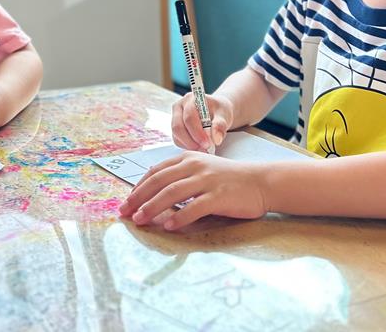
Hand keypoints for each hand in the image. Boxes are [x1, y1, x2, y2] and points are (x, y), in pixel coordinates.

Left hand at [119, 151, 269, 230]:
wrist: (260, 181)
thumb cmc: (228, 179)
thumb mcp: (202, 170)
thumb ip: (180, 177)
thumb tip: (153, 196)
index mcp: (187, 158)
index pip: (155, 171)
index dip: (138, 187)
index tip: (126, 202)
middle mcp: (194, 166)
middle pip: (159, 181)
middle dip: (138, 198)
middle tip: (124, 213)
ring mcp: (207, 180)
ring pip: (172, 193)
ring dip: (153, 207)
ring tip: (140, 220)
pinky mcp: (219, 196)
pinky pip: (195, 207)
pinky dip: (180, 217)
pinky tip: (168, 226)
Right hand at [172, 92, 232, 151]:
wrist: (216, 112)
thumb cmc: (219, 111)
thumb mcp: (224, 115)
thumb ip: (220, 125)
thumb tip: (216, 139)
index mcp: (191, 99)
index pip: (189, 117)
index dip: (197, 132)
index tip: (207, 143)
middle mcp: (179, 106)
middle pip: (178, 127)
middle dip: (191, 141)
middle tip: (205, 149)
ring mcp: (175, 117)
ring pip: (176, 136)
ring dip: (190, 145)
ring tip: (204, 149)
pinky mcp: (175, 128)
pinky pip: (177, 140)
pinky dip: (187, 146)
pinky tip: (199, 146)